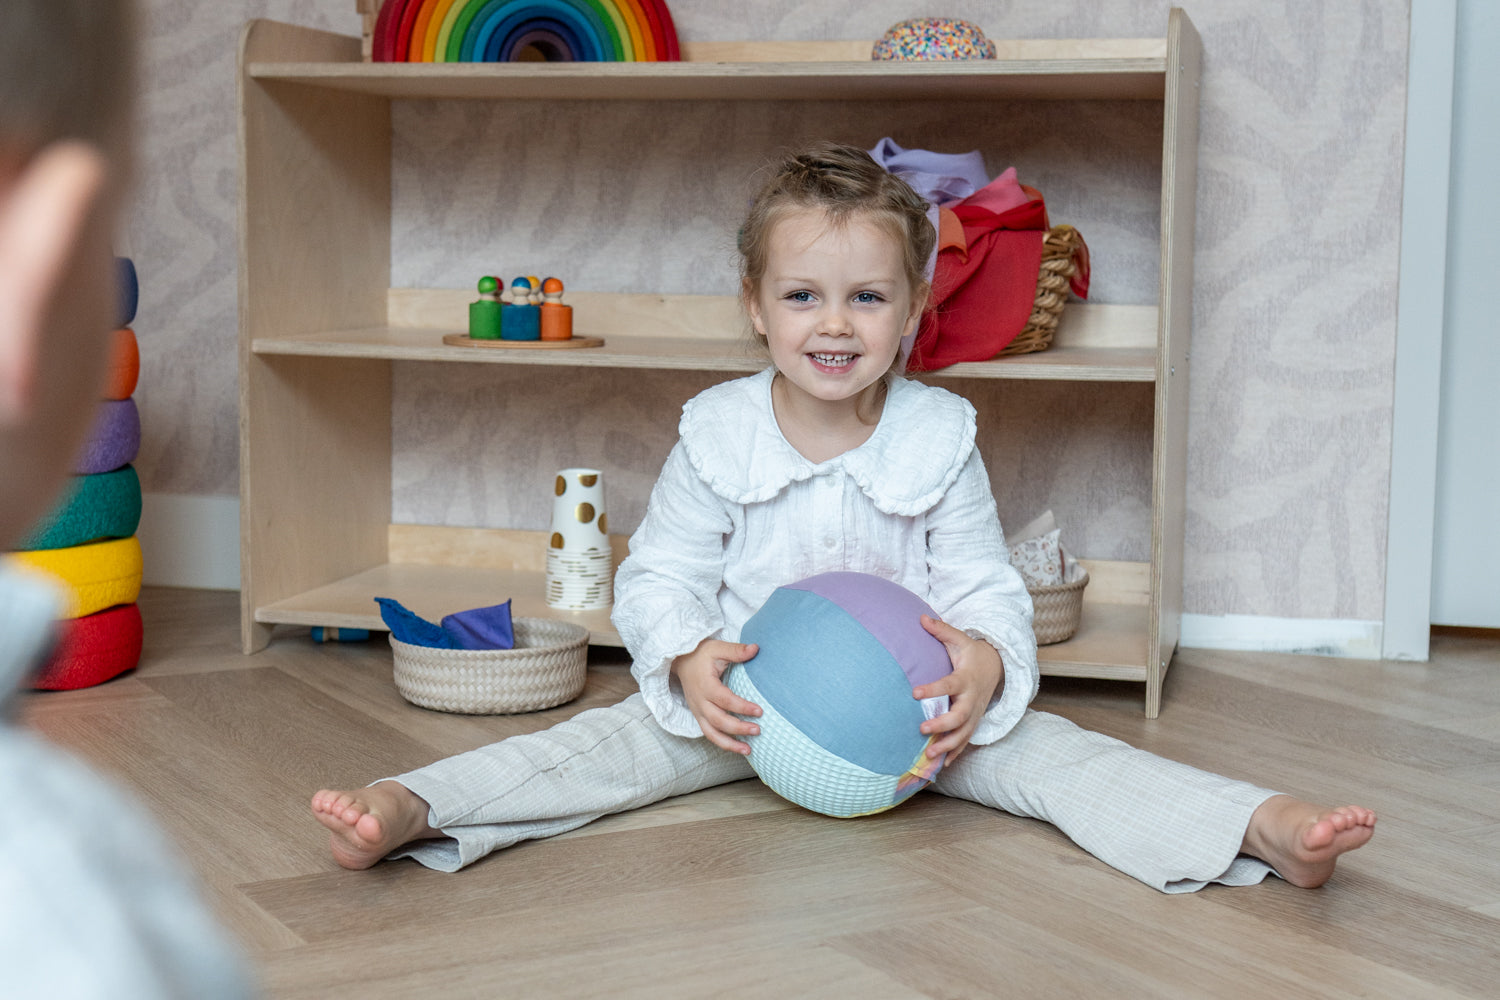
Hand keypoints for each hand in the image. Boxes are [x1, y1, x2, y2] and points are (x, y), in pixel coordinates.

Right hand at [671, 638, 761, 754]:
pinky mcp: (698, 716)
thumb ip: (736, 651)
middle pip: (718, 721)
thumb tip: (756, 648)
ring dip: (730, 744)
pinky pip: (710, 734)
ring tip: (748, 750)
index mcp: (705, 685)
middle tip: (758, 730)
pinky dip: (723, 743)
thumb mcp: (717, 648)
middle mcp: (699, 702)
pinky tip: (739, 747)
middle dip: (738, 728)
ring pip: (712, 733)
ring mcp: (698, 711)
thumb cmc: (702, 654)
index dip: (742, 707)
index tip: (760, 711)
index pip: (724, 700)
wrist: (681, 661)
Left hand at [912, 615, 1003, 763]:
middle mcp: (971, 699)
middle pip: (960, 716)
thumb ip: (940, 630)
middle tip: (922, 729)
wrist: (996, 668)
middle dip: (942, 724)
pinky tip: (941, 765)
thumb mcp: (959, 640)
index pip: (949, 684)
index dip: (933, 689)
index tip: (914, 692)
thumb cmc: (971, 653)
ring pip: (963, 733)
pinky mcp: (974, 722)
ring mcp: (975, 713)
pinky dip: (955, 753)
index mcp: (965, 678)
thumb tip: (921, 617)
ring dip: (947, 745)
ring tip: (929, 754)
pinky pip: (965, 741)